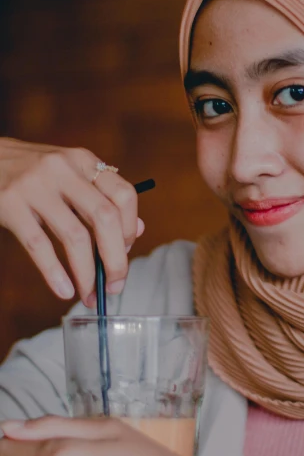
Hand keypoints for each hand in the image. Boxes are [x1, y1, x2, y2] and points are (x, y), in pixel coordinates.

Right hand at [0, 138, 143, 305]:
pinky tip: (64, 290)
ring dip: (87, 273)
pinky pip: (38, 245)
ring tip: (88, 295)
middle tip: (115, 285)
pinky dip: (54, 273)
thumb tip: (138, 231)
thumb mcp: (70, 176)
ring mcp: (35, 186)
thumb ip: (101, 199)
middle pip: (105, 218)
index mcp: (83, 161)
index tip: (126, 251)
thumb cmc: (33, 173)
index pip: (124, 195)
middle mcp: (63, 170)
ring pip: (74, 236)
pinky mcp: (9, 204)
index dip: (130, 228)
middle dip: (115, 259)